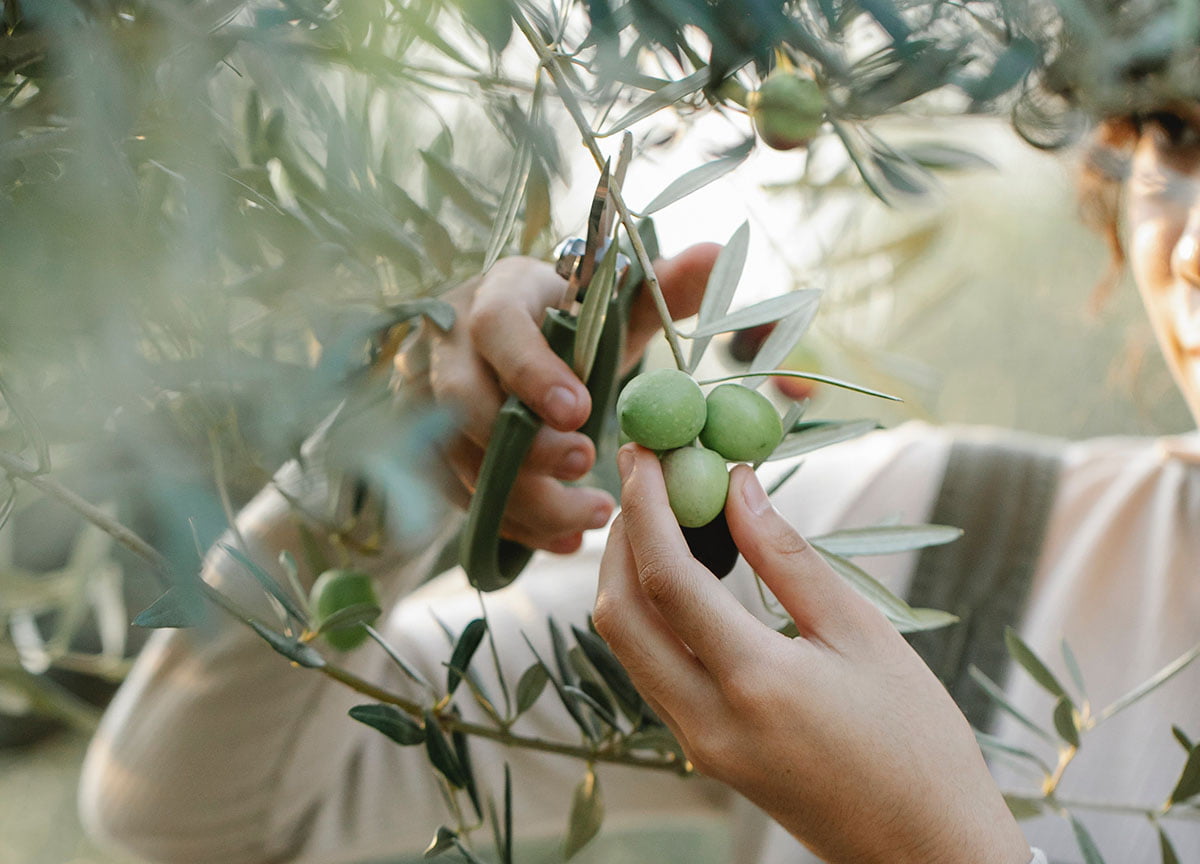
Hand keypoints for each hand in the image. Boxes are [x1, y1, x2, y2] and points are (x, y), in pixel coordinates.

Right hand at [423, 246, 718, 554]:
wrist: (521, 342)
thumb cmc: (573, 321)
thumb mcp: (617, 302)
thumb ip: (666, 285)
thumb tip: (718, 253)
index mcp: (498, 295)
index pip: (495, 327)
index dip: (531, 372)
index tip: (581, 411)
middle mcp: (451, 346)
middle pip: (462, 402)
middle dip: (524, 445)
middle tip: (585, 464)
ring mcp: (432, 402)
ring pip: (459, 460)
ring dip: (526, 498)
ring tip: (594, 515)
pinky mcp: (434, 450)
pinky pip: (463, 497)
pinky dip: (516, 525)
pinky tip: (566, 540)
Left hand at [594, 445, 1030, 863]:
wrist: (923, 851)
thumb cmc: (917, 740)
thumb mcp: (863, 636)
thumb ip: (789, 558)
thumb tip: (737, 487)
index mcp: (754, 683)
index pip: (667, 580)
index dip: (646, 507)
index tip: (645, 452)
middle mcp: (707, 719)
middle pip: (619, 614)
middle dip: (620, 537)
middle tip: (643, 478)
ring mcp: (697, 744)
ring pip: (627, 646)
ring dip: (628, 575)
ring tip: (660, 515)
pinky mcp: (703, 753)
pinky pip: (650, 672)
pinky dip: (649, 616)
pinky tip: (680, 577)